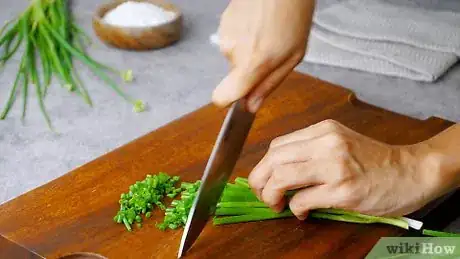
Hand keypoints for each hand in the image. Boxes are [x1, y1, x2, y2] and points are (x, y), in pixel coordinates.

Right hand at [212, 0, 314, 112]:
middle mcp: (232, 52)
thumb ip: (269, 84)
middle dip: (250, 68)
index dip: (227, 101)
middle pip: (234, 75)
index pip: (222, 96)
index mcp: (252, 64)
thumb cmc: (294, 14)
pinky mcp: (223, 23)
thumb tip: (251, 106)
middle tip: (271, 50)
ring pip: (234, 56)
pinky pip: (232, 40)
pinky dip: (244, 36)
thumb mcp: (294, 56)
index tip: (238, 98)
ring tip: (267, 32)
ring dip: (249, 50)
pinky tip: (259, 22)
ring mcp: (225, 35)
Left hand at [248, 120, 456, 219]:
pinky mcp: (343, 190)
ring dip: (271, 195)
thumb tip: (278, 171)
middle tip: (264, 196)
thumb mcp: (340, 142)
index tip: (264, 180)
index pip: (277, 146)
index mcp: (324, 130)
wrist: (411, 172)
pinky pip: (302, 200)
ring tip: (277, 204)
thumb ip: (311, 150)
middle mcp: (328, 144)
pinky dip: (294, 209)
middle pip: (273, 160)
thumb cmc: (375, 161)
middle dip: (259, 182)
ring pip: (282, 177)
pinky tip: (302, 212)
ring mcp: (336, 166)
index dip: (263, 167)